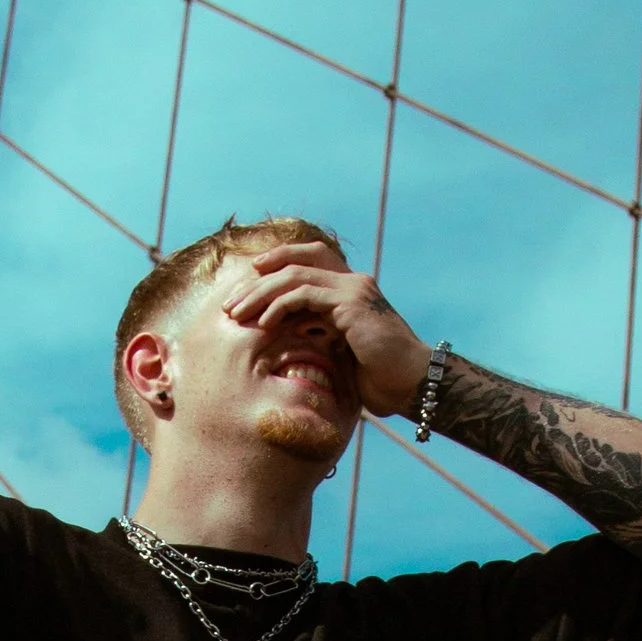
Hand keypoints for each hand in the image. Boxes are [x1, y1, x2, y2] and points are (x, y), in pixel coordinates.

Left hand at [223, 247, 428, 414]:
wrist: (410, 382)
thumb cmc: (379, 375)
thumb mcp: (341, 348)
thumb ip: (319, 331)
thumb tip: (289, 330)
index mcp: (350, 288)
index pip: (309, 258)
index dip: (277, 261)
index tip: (248, 280)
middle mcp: (352, 281)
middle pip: (296, 261)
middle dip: (258, 280)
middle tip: (231, 303)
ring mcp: (353, 289)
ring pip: (294, 275)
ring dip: (260, 293)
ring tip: (237, 313)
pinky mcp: (350, 303)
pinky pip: (305, 294)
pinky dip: (279, 306)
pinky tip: (263, 322)